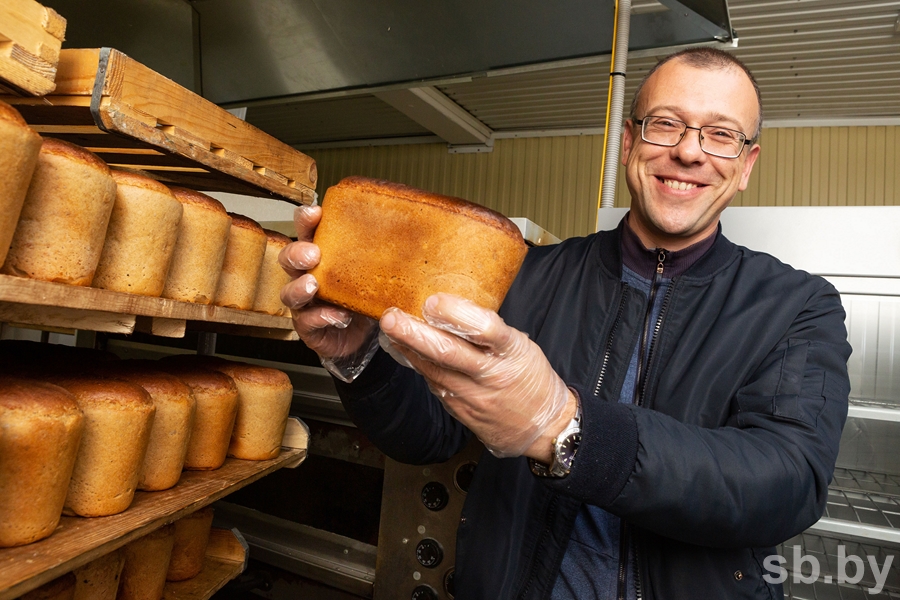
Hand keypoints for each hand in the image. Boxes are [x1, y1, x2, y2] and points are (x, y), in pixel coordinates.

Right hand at [279, 205, 377, 377]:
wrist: (369, 335)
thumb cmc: (369, 296)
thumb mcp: (378, 270)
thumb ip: (386, 251)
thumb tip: (417, 224)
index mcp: (324, 255)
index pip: (307, 231)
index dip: (306, 220)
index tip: (315, 212)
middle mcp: (308, 276)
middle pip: (288, 258)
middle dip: (296, 253)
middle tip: (313, 254)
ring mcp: (305, 303)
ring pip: (288, 293)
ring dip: (300, 287)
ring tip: (314, 285)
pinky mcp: (310, 328)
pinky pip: (307, 322)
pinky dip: (321, 318)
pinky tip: (339, 316)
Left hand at [379, 293, 575, 458]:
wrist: (542, 428)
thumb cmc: (531, 379)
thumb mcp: (521, 347)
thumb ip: (489, 331)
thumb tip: (449, 309)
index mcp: (512, 352)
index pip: (485, 329)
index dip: (456, 314)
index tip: (433, 301)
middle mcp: (490, 375)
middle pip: (448, 352)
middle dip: (414, 334)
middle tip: (391, 318)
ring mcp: (473, 396)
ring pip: (433, 370)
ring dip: (408, 349)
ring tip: (390, 330)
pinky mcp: (460, 410)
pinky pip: (434, 383)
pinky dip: (418, 365)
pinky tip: (405, 351)